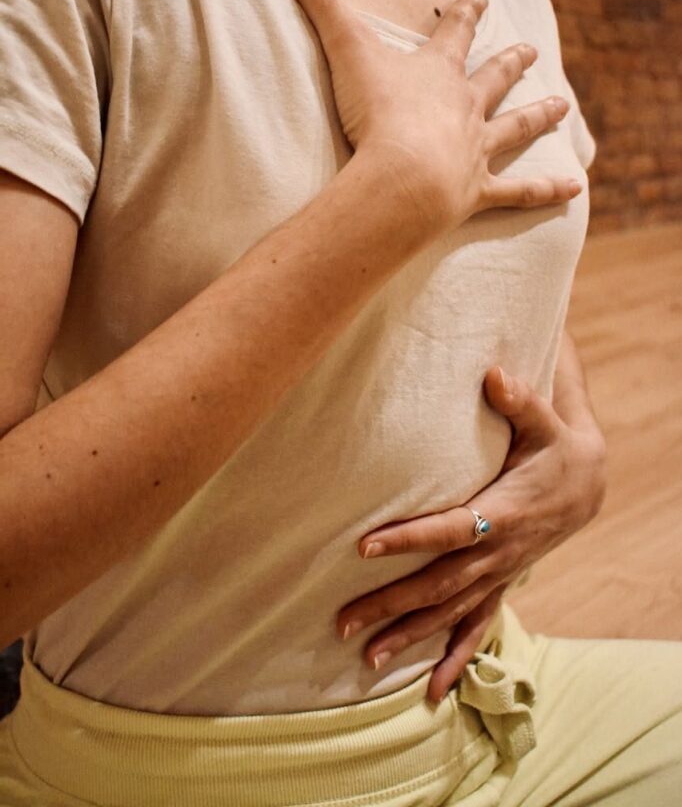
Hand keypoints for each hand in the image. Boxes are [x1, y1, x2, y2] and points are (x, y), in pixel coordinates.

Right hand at [272, 0, 583, 231]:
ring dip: (538, 116)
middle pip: (492, 78)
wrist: (401, 179)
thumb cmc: (376, 114)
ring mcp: (476, 149)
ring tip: (563, 106)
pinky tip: (574, 189)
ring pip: (515, 128)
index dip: (465, 15)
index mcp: (437, 72)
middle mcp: (465, 107)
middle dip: (509, 61)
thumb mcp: (344, 47)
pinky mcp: (478, 191)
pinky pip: (520, 190)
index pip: (455, 34)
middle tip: (530, 49)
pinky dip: (546, 190)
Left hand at [336, 365, 606, 703]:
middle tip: (344, 621)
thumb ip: (520, 400)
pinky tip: (431, 690)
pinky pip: (477, 627)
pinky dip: (454, 658)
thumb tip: (495, 372)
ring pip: (451, 612)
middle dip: (392, 604)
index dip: (410, 538)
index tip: (365, 544)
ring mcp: (500, 574)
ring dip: (409, 635)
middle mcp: (499, 552)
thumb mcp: (545, 422)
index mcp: (503, 512)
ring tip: (365, 657)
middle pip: (440, 584)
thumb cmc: (555, 448)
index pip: (449, 528)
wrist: (587, 484)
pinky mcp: (500, 582)